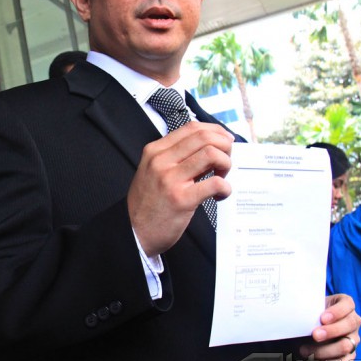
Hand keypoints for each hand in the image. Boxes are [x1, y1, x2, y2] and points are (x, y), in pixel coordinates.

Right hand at [128, 122, 233, 255]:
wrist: (134, 232)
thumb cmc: (148, 203)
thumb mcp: (153, 171)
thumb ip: (175, 157)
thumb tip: (208, 146)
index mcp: (155, 151)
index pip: (192, 128)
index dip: (215, 131)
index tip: (225, 141)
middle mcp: (161, 161)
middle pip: (204, 137)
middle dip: (225, 146)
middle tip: (225, 162)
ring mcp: (170, 179)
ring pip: (211, 154)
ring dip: (226, 164)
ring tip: (222, 177)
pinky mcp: (181, 199)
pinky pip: (214, 183)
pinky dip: (225, 187)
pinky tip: (220, 195)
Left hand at [300, 294, 360, 360]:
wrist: (312, 326)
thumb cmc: (313, 313)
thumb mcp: (312, 307)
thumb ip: (310, 309)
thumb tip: (298, 314)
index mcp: (346, 304)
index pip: (347, 305)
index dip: (336, 312)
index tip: (322, 318)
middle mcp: (354, 320)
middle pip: (349, 325)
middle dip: (331, 331)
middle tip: (314, 335)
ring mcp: (354, 338)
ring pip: (346, 345)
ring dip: (325, 350)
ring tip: (305, 350)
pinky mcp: (350, 354)